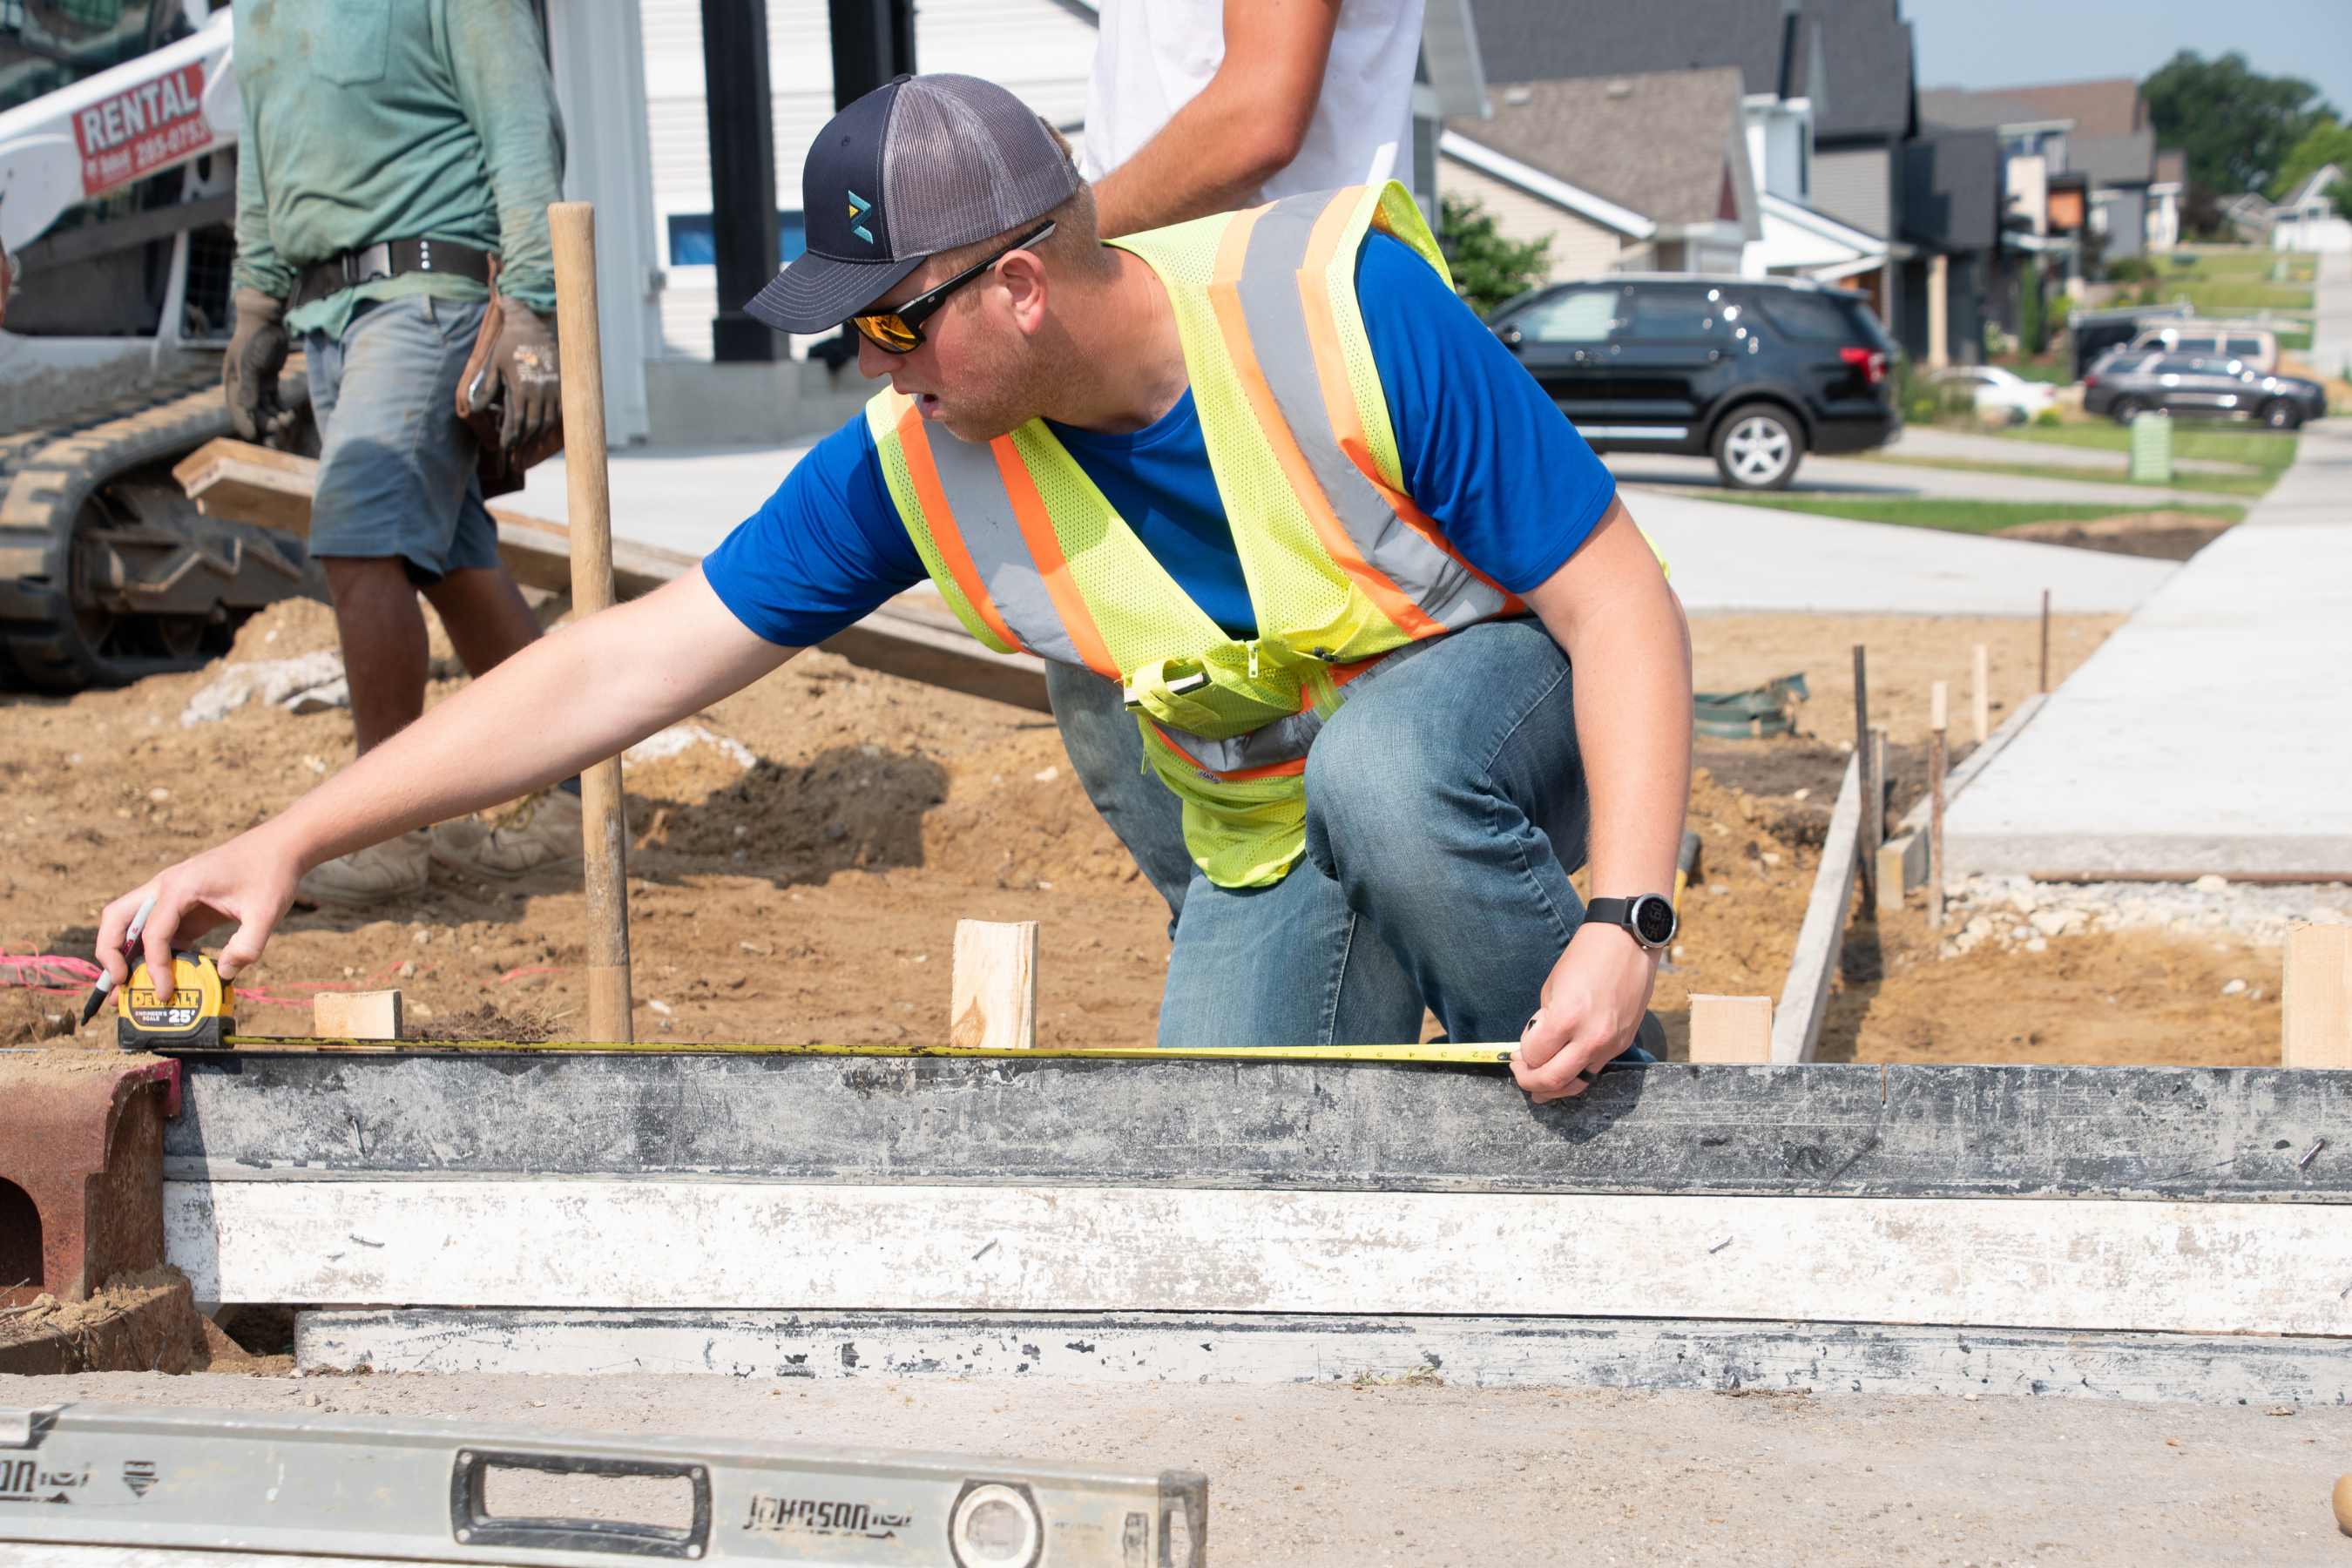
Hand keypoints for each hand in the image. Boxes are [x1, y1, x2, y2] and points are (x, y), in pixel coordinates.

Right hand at [95, 825, 305, 996]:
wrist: (280, 847)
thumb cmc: (271, 873)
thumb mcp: (266, 912)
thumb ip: (247, 946)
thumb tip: (223, 973)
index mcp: (181, 885)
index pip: (153, 932)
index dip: (154, 966)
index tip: (164, 992)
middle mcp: (166, 886)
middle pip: (118, 918)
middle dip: (110, 953)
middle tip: (117, 985)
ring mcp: (171, 894)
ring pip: (130, 922)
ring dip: (123, 952)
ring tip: (124, 986)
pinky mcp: (183, 904)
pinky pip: (156, 929)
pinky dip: (151, 951)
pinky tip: (159, 975)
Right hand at [223, 287, 292, 442]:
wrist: (266, 322)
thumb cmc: (254, 341)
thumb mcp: (250, 363)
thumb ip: (249, 386)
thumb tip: (249, 409)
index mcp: (233, 383)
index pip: (237, 409)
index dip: (244, 423)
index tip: (253, 435)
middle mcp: (243, 386)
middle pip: (253, 413)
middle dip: (265, 424)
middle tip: (278, 432)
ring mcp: (257, 384)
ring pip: (265, 409)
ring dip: (275, 418)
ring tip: (287, 420)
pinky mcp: (270, 381)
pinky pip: (275, 401)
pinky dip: (281, 409)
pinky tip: (288, 415)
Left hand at [486, 298, 559, 449]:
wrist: (533, 324)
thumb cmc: (509, 344)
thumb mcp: (492, 365)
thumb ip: (486, 390)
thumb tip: (475, 410)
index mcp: (520, 389)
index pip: (516, 422)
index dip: (511, 437)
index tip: (505, 446)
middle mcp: (539, 392)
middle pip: (533, 426)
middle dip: (523, 440)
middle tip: (515, 449)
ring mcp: (554, 389)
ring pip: (548, 421)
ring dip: (538, 434)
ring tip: (528, 440)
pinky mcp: (563, 384)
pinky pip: (561, 411)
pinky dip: (554, 423)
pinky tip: (546, 427)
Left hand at [1510, 922, 1659, 1103]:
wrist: (1628, 942)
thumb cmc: (1586, 957)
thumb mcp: (1552, 988)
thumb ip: (1543, 1023)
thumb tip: (1534, 1050)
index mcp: (1566, 1018)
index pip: (1534, 1055)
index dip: (1521, 1056)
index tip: (1516, 1053)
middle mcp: (1590, 1037)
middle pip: (1553, 1079)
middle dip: (1530, 1082)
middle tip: (1521, 1074)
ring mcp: (1610, 1044)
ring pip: (1577, 1083)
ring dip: (1554, 1088)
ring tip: (1539, 1087)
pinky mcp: (1622, 1044)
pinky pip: (1594, 1069)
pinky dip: (1577, 1073)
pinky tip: (1566, 1070)